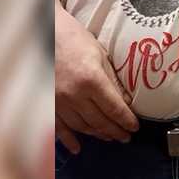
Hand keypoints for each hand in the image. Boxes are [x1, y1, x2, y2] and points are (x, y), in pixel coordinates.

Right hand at [55, 2, 138, 153]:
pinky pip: (58, 128)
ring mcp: (58, 102)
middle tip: (126, 137)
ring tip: (110, 137)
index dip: (127, 121)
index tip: (135, 127)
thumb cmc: (75, 39)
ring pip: (82, 126)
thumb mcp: (100, 55)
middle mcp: (75, 95)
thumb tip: (125, 102)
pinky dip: (69, 139)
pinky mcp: (46, 104)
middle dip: (116, 131)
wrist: (43, 31)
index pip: (115, 109)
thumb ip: (112, 81)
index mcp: (92, 80)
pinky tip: (78, 148)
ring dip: (98, 134)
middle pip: (100, 121)